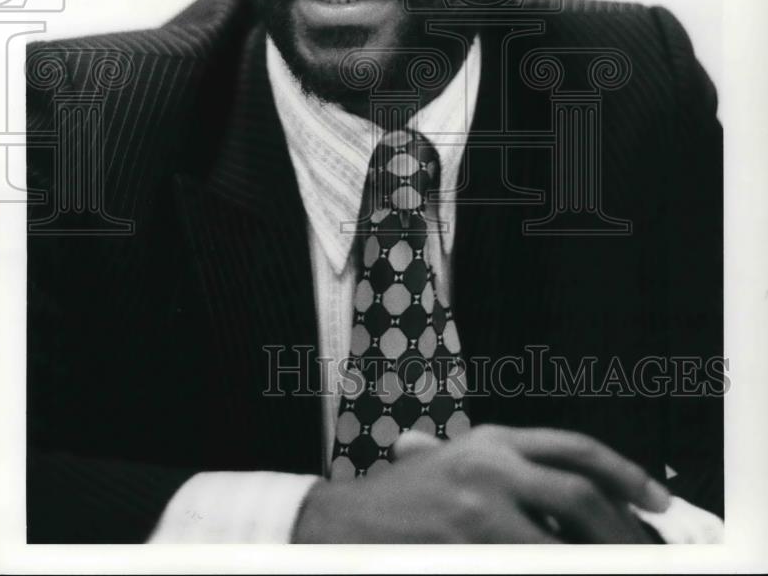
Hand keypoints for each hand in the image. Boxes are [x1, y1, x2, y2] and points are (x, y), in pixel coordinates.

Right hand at [292, 425, 669, 542]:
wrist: (347, 524)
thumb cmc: (406, 497)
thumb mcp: (458, 462)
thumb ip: (511, 472)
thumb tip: (580, 498)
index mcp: (492, 440)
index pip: (573, 447)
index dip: (623, 471)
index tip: (655, 498)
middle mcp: (489, 466)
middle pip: (578, 493)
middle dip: (621, 527)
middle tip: (645, 550)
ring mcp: (476, 509)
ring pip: (559, 540)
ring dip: (592, 558)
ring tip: (613, 568)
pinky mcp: (465, 549)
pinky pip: (526, 566)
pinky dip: (551, 569)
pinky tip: (562, 572)